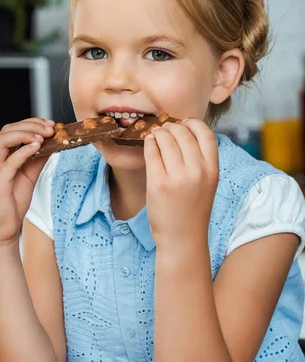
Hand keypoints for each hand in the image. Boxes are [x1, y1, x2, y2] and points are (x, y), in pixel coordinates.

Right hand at [0, 117, 54, 246]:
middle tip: (51, 128)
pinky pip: (9, 162)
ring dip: (25, 134)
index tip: (50, 125)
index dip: (31, 124)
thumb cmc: (12, 204)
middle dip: (30, 125)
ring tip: (44, 135)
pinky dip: (23, 151)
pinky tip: (37, 146)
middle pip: (7, 130)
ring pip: (3, 140)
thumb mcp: (29, 177)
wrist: (2, 230)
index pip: (11, 130)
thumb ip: (37, 160)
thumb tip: (52, 145)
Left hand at [143, 118, 218, 247]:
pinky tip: (149, 143)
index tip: (184, 123)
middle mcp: (197, 172)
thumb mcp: (207, 183)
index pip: (206, 133)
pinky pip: (152, 153)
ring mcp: (177, 178)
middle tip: (165, 128)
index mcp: (213, 170)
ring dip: (159, 133)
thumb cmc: (193, 210)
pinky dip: (149, 144)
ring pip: (165, 139)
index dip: (193, 123)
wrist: (183, 239)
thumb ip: (201, 160)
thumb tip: (184, 130)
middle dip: (172, 127)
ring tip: (156, 134)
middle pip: (182, 133)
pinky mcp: (158, 184)